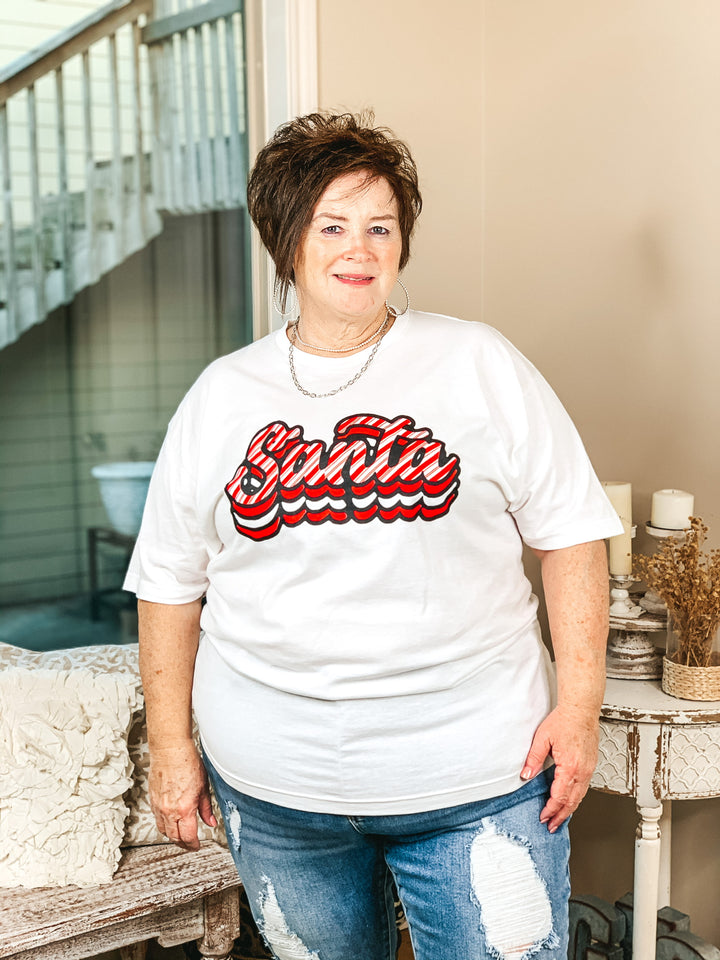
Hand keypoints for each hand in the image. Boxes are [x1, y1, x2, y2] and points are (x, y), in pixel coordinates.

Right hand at [148, 740, 217, 850]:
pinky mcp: (152, 800)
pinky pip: (157, 819)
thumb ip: (206, 808)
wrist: (170, 750)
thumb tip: (211, 821)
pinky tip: (171, 820)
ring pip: (163, 830)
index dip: (193, 845)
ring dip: (172, 835)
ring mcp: (159, 806)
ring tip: (181, 835)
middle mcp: (169, 810)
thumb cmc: (187, 763)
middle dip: (183, 843)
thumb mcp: (204, 787)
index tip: (197, 846)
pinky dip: (164, 824)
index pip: (188, 836)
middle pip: (174, 837)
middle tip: (190, 843)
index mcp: (185, 808)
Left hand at [521, 705, 599, 831]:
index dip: (551, 809)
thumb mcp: (542, 738)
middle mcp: (582, 771)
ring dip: (569, 809)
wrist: (581, 710)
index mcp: (569, 767)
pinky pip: (584, 788)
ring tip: (560, 818)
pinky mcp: (590, 765)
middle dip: (561, 816)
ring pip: (580, 797)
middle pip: (572, 801)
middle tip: (551, 826)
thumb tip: (526, 775)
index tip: (544, 817)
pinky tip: (570, 801)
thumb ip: (533, 759)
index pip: (559, 796)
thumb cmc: (564, 721)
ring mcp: (588, 769)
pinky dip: (576, 798)